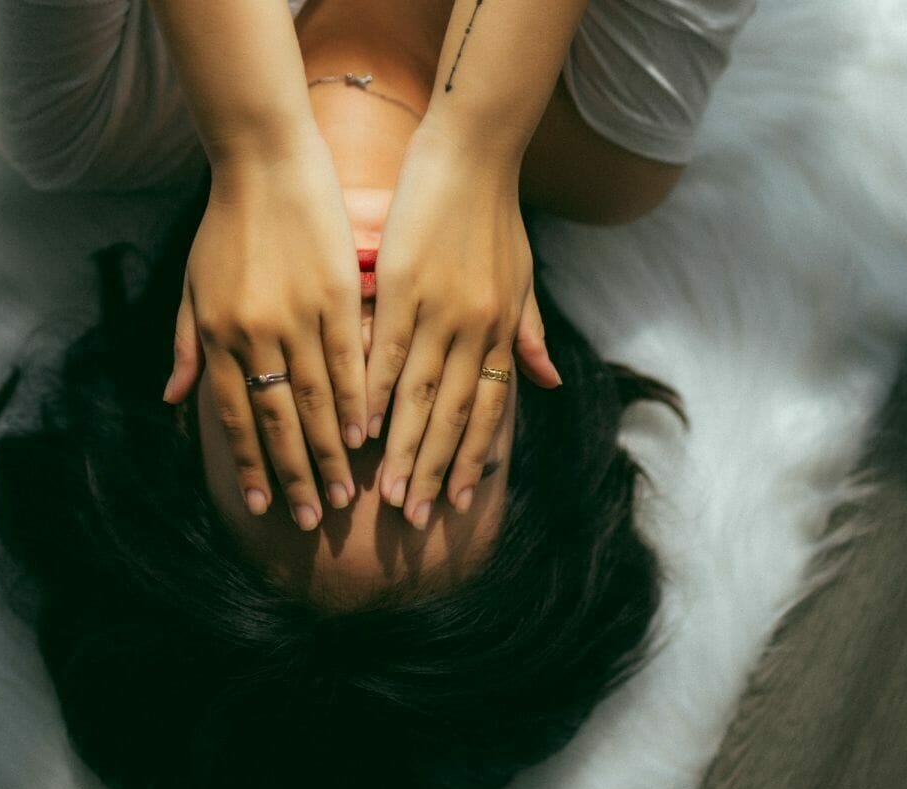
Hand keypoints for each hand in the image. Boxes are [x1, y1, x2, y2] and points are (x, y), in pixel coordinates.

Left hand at [161, 132, 364, 530]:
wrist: (264, 163)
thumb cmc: (224, 226)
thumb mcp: (192, 286)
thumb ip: (186, 346)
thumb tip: (175, 403)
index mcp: (217, 335)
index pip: (232, 416)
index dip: (247, 463)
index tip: (260, 504)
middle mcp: (254, 333)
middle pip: (276, 419)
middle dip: (293, 474)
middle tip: (313, 519)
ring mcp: (297, 315)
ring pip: (315, 399)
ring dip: (329, 450)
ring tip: (345, 492)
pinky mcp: (335, 295)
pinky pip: (347, 360)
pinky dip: (356, 400)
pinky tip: (366, 434)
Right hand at [367, 125, 561, 528]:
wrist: (475, 151)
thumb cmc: (496, 214)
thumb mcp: (524, 278)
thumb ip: (530, 334)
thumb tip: (549, 383)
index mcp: (501, 330)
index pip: (487, 411)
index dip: (472, 459)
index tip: (457, 503)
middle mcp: (475, 330)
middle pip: (453, 415)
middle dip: (434, 471)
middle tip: (415, 518)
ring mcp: (439, 310)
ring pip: (419, 396)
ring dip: (401, 448)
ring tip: (384, 493)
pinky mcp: (404, 286)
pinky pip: (386, 351)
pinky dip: (372, 392)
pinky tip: (357, 426)